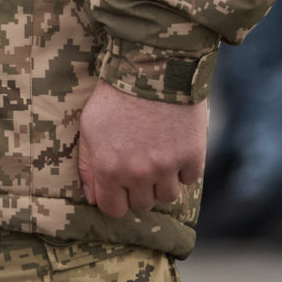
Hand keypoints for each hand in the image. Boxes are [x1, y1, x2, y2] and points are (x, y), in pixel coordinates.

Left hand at [77, 83, 206, 218]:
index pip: (114, 210)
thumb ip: (88, 167)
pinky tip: (174, 147)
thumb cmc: (114, 99)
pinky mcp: (192, 156)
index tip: (119, 188)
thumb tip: (92, 198)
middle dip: (138, 189)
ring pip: (168, 196)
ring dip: (162, 181)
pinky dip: (183, 168)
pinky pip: (189, 179)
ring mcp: (168, 167)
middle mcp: (138, 173)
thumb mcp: (89, 128)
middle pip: (142, 205)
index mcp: (109, 169)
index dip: (116, 200)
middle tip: (138, 164)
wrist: (152, 71)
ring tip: (157, 156)